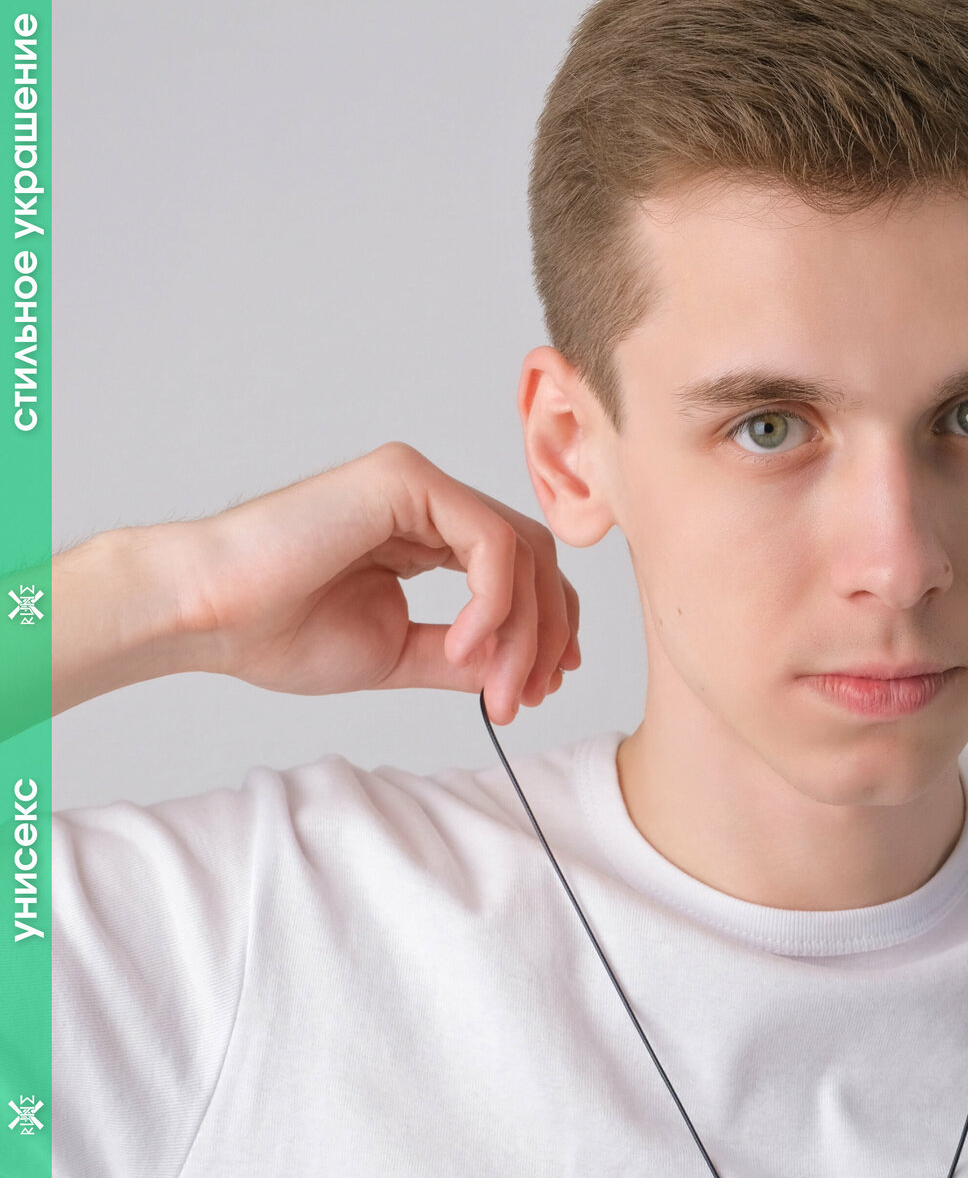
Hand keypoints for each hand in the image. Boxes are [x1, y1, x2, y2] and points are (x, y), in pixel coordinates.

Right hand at [53, 442, 580, 720]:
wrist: (212, 616)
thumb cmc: (278, 632)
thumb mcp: (397, 654)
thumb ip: (459, 657)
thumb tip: (519, 670)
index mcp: (424, 537)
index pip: (518, 572)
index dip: (546, 629)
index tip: (543, 688)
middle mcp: (428, 503)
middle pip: (535, 559)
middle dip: (546, 635)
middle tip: (528, 697)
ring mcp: (418, 486)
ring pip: (522, 551)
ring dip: (523, 631)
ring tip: (496, 688)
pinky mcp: (406, 480)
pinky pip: (491, 540)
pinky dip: (494, 602)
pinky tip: (463, 645)